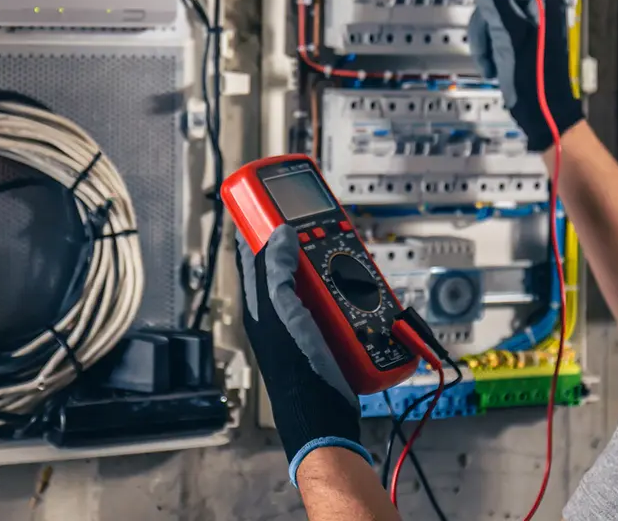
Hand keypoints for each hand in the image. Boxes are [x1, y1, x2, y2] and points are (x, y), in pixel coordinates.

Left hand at [235, 226, 370, 483]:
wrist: (325, 417)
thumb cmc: (296, 371)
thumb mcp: (282, 314)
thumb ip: (276, 273)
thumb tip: (280, 233)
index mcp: (259, 303)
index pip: (253, 252)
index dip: (260, 224)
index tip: (274, 200)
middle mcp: (280, 309)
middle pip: (293, 262)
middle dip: (309, 244)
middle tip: (326, 228)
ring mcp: (305, 320)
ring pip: (320, 279)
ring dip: (336, 268)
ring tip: (348, 261)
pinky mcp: (329, 332)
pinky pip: (341, 302)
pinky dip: (353, 292)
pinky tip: (364, 291)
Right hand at [441, 0, 583, 151]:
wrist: (543, 114)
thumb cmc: (535, 80)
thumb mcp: (509, 37)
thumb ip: (494, 1)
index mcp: (543, 1)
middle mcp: (538, 7)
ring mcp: (529, 23)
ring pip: (490, 12)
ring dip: (480, 34)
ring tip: (487, 57)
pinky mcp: (519, 39)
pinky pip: (493, 30)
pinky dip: (486, 46)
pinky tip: (493, 65)